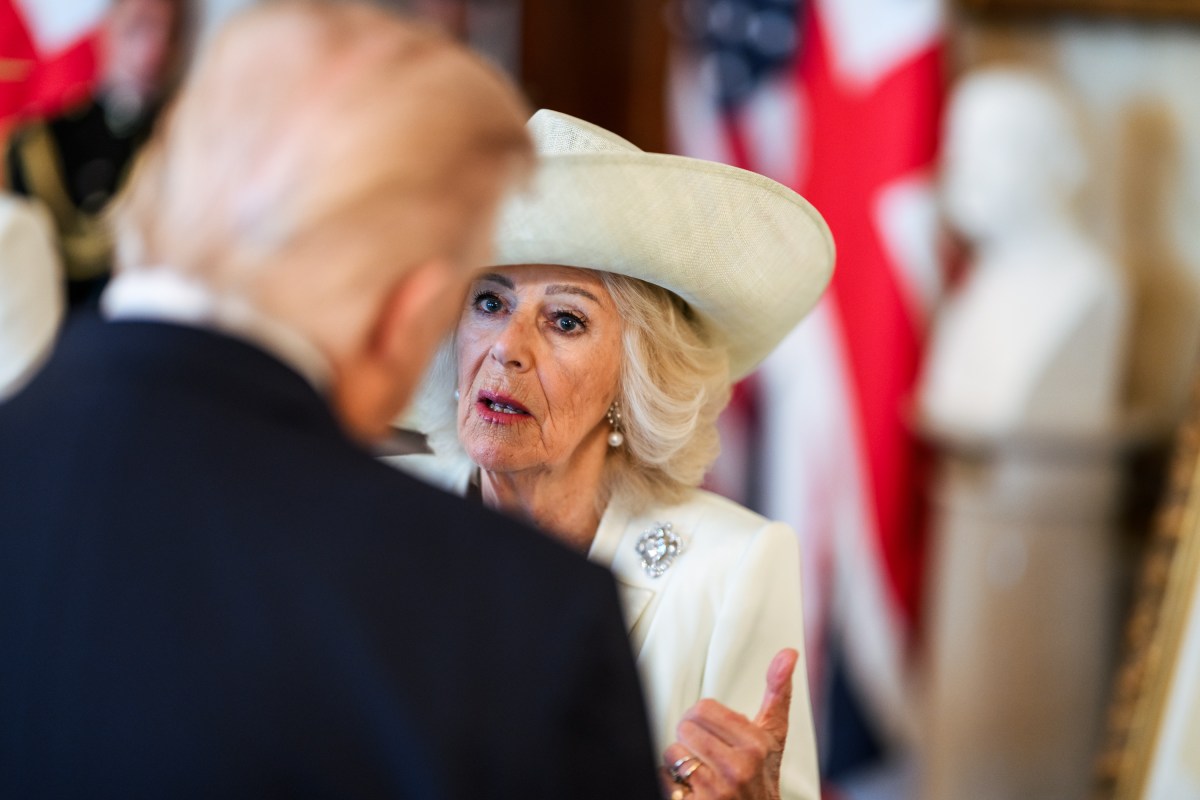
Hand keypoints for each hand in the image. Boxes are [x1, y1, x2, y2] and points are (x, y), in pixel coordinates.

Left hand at [659, 648, 796, 799]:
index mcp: (755, 744)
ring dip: (678, 762)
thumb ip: (778, 692)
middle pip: (685, 728)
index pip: (703, 709)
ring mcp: (717, 791)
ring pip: (672, 753)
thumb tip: (789, 652)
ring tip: (697, 771)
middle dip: (690, 740)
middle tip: (705, 754)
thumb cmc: (762, 776)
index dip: (703, 720)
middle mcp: (738, 769)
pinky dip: (670, 783)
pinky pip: (664, 778)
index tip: (714, 733)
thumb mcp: (774, 736)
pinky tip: (689, 789)